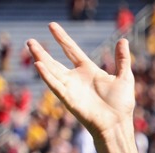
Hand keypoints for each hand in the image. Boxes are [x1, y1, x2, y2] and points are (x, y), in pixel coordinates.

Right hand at [26, 23, 134, 140]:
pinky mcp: (69, 100)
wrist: (118, 125)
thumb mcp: (124, 78)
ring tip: (31, 46)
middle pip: (55, 62)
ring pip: (51, 71)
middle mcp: (76, 79)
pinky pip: (55, 86)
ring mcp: (71, 89)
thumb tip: (123, 40)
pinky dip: (47, 76)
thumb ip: (122, 59)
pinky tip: (38, 65)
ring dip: (41, 59)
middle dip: (42, 52)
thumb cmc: (122, 105)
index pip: (71, 51)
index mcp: (88, 71)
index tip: (51, 25)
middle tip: (30, 41)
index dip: (62, 39)